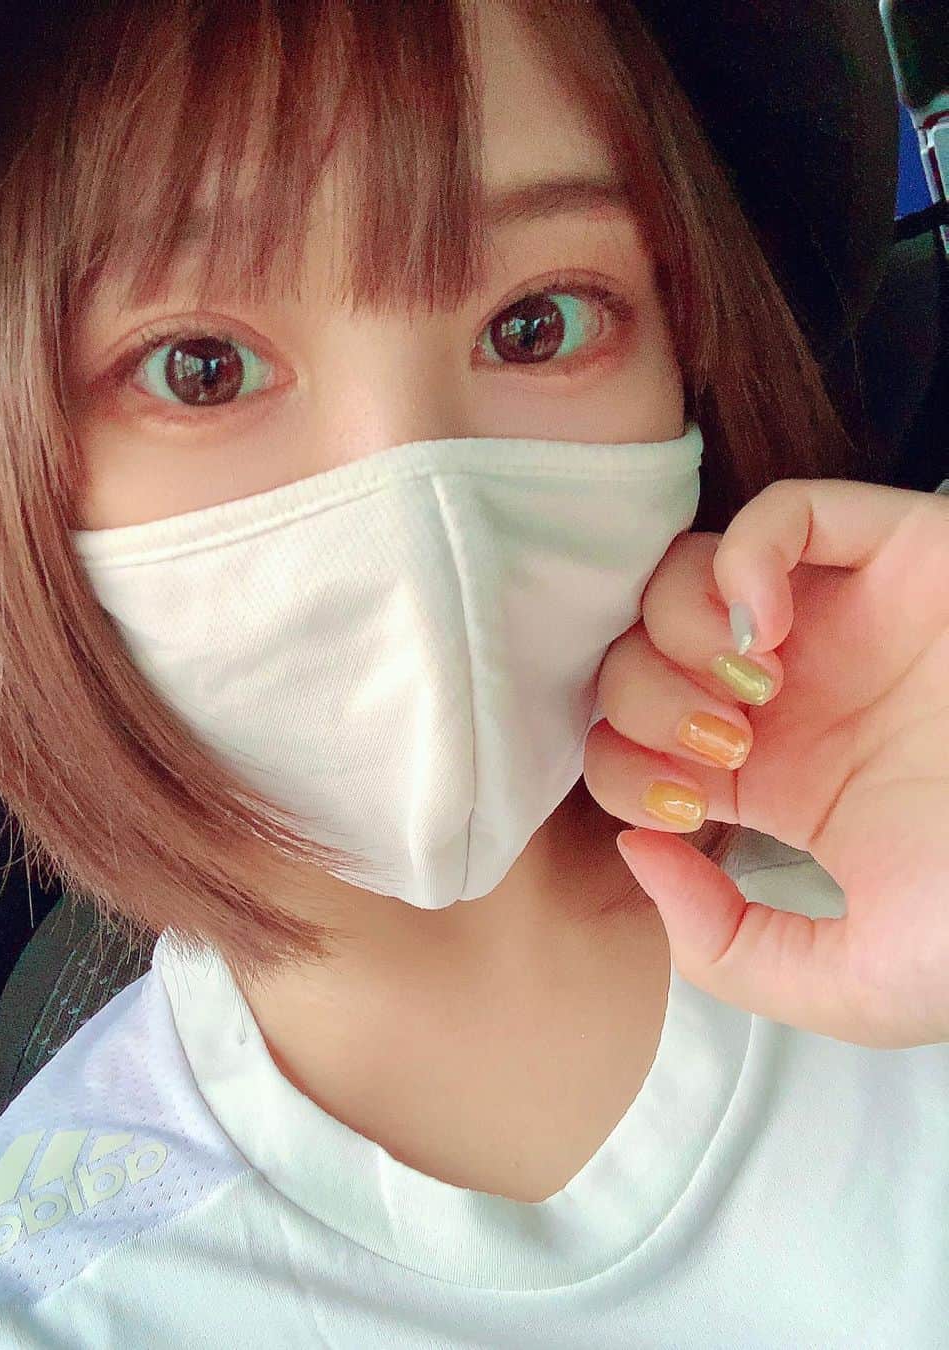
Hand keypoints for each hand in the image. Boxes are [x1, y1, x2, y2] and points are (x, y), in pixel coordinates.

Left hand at [583, 478, 948, 1048]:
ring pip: (686, 577)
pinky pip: (783, 511)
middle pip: (635, 653)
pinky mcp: (896, 555)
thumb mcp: (855, 981)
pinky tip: (772, 633)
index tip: (691, 812)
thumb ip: (728, 950)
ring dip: (679, 631)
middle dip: (642, 703)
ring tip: (754, 691)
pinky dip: (746, 559)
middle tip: (725, 751)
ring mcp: (837, 618)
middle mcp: (788, 692)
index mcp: (770, 779)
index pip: (628, 743)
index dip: (623, 770)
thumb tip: (639, 852)